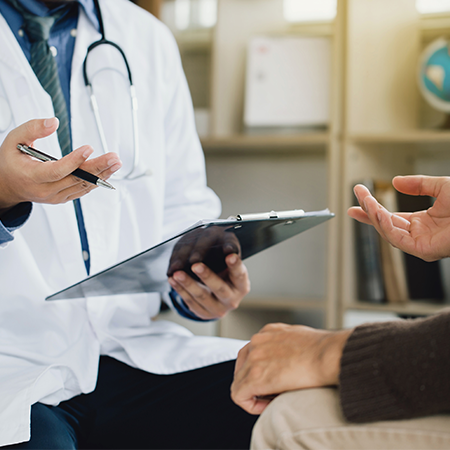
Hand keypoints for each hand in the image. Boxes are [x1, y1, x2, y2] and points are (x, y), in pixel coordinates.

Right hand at [0, 118, 121, 214]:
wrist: (8, 186)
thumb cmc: (11, 162)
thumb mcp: (14, 139)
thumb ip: (33, 129)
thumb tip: (54, 122)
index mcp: (31, 176)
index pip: (56, 171)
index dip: (74, 161)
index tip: (88, 149)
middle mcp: (45, 190)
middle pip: (76, 179)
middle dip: (97, 167)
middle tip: (113, 157)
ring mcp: (56, 196)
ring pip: (83, 186)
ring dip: (102, 174)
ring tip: (115, 163)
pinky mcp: (64, 198)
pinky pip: (83, 190)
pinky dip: (97, 181)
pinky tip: (108, 171)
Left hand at [167, 226, 249, 319]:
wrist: (221, 297)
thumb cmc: (226, 276)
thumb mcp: (230, 268)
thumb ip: (226, 257)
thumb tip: (224, 245)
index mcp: (242, 286)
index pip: (239, 274)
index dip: (235, 265)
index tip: (230, 255)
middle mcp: (232, 300)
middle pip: (220, 288)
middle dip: (207, 276)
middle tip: (196, 265)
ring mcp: (218, 309)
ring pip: (201, 296)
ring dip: (188, 284)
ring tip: (177, 273)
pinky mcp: (204, 314)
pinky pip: (190, 302)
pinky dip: (180, 290)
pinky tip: (173, 280)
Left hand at [231, 323, 350, 414]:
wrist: (329, 354)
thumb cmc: (325, 349)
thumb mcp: (300, 338)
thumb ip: (287, 346)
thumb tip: (291, 359)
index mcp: (267, 332)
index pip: (251, 354)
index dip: (259, 371)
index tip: (274, 383)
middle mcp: (257, 341)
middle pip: (242, 368)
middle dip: (253, 383)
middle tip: (271, 395)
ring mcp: (254, 358)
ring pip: (239, 382)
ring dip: (253, 394)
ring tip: (272, 402)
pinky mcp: (255, 376)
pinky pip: (238, 395)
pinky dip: (249, 405)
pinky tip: (266, 408)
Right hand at [348, 176, 449, 260]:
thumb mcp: (442, 187)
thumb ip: (418, 184)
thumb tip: (395, 181)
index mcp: (423, 222)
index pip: (391, 217)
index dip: (373, 208)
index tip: (359, 197)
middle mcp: (419, 235)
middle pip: (385, 225)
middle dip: (368, 212)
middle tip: (355, 198)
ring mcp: (421, 244)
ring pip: (389, 232)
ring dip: (374, 216)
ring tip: (365, 202)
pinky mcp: (424, 250)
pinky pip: (398, 239)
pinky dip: (386, 227)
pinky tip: (378, 214)